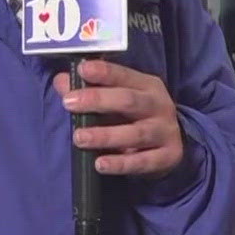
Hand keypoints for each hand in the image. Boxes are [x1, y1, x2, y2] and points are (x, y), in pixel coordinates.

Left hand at [55, 59, 183, 178]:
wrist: (172, 144)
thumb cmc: (137, 116)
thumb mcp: (119, 99)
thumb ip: (90, 90)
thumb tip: (61, 81)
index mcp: (147, 85)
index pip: (124, 75)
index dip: (104, 72)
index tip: (82, 70)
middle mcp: (159, 106)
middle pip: (129, 101)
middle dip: (98, 100)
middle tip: (69, 103)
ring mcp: (165, 132)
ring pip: (136, 133)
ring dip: (105, 136)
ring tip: (79, 138)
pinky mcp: (168, 157)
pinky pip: (143, 162)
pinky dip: (121, 164)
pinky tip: (100, 164)